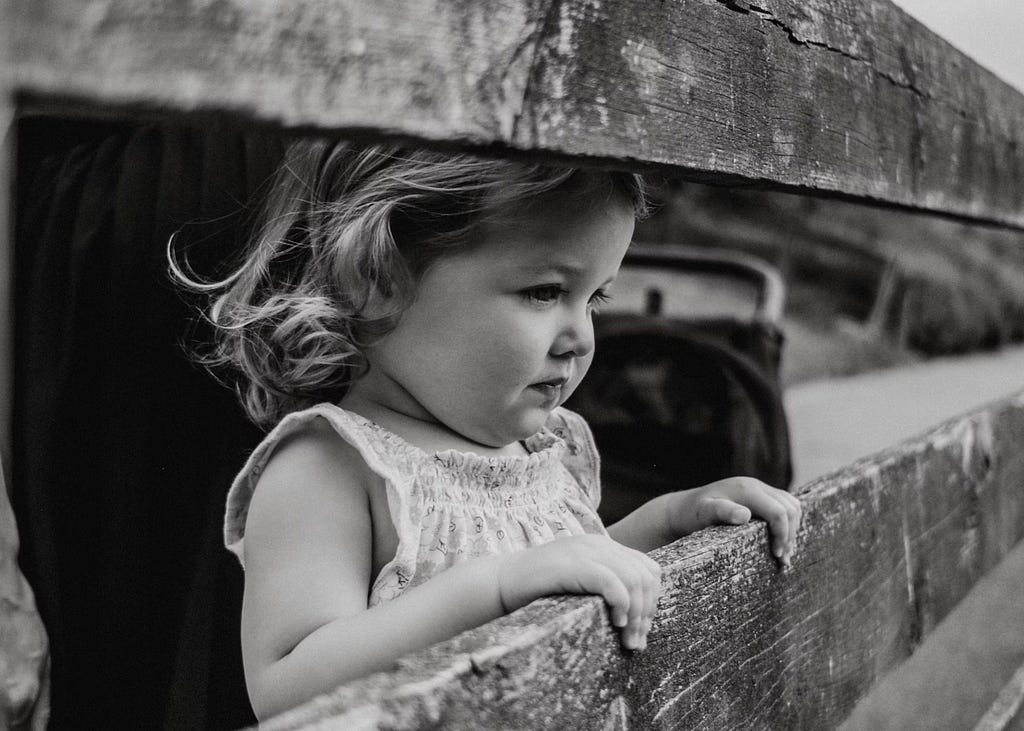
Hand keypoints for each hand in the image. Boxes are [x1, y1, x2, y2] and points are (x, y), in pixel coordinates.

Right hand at [497, 535, 661, 649]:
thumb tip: (637, 620)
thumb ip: (604, 588)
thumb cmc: (537, 592)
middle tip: (636, 641)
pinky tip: (615, 622)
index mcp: (602, 547)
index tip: (641, 630)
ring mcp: (585, 551)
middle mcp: (598, 544)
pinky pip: (612, 582)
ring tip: (627, 639)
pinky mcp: (572, 564)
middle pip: (646, 576)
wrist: (499, 582)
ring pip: (634, 580)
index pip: (648, 569)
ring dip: (637, 615)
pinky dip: (621, 604)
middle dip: (647, 612)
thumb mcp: (580, 585)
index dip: (652, 601)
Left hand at [666, 477, 801, 566]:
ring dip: (792, 529)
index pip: (779, 512)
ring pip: (791, 506)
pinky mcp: (760, 496)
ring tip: (783, 554)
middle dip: (790, 535)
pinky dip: (788, 524)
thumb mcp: (703, 514)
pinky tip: (780, 541)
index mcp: (746, 489)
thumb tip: (745, 515)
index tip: (777, 556)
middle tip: (782, 560)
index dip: (783, 534)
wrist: (683, 508)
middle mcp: (755, 485)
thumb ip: (722, 512)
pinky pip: (784, 507)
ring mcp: (759, 489)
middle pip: (790, 508)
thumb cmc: (691, 514)